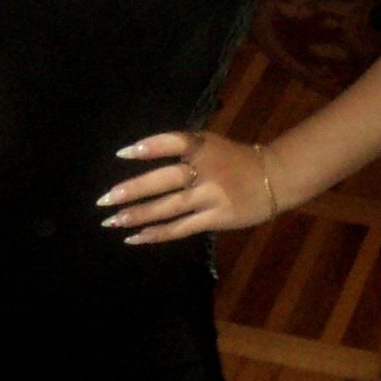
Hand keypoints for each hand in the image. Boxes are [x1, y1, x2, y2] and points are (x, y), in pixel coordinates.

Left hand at [96, 129, 279, 242]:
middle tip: (104, 200)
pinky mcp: (217, 217)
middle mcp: (206, 170)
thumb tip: (142, 157)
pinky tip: (136, 237)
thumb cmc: (235, 159)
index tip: (122, 154)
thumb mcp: (211, 143)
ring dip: (139, 215)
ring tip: (113, 221)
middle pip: (165, 179)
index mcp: (203, 146)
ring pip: (169, 207)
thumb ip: (184, 148)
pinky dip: (158, 233)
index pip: (173, 142)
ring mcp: (212, 196)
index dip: (148, 147)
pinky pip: (182, 228)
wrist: (276, 177)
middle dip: (132, 190)